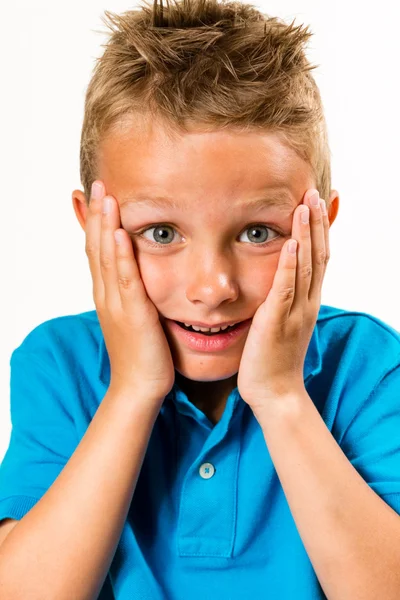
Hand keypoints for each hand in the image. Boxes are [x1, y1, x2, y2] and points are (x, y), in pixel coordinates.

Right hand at [85, 181, 175, 404]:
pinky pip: (124, 280)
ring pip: (105, 258)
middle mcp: (106, 295)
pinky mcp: (132, 314)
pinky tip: (117, 234)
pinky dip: (118, 256)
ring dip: (104, 225)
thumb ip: (133, 294)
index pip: (96, 251)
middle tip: (96, 184)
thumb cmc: (141, 353)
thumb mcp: (133, 316)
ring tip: (104, 196)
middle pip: (96, 247)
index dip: (94, 222)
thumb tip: (136, 277)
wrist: (138, 386)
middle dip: (96, 214)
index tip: (96, 195)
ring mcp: (116, 303)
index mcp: (107, 294)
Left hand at [237, 189, 329, 415]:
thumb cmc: (274, 358)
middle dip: (317, 223)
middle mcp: (307, 302)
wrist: (275, 391)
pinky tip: (291, 243)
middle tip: (315, 193)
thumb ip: (283, 298)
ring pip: (305, 266)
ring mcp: (295, 311)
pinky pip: (286, 289)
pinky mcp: (277, 321)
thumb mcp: (283, 322)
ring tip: (305, 205)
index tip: (319, 203)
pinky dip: (289, 265)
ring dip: (306, 234)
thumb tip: (279, 278)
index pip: (318, 258)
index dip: (320, 230)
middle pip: (318, 255)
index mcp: (307, 301)